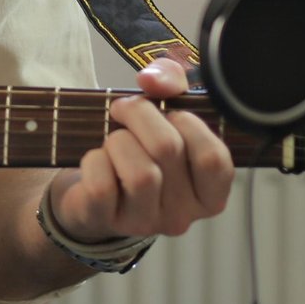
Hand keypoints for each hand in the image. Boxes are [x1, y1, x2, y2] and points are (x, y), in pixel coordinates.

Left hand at [48, 58, 231, 241]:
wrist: (90, 192)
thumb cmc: (137, 148)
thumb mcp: (163, 111)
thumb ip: (170, 82)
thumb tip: (152, 80)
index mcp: (208, 192)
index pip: (214, 158)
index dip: (188, 123)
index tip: (168, 112)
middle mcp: (182, 215)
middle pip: (167, 150)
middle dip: (139, 114)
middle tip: (123, 109)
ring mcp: (144, 223)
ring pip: (140, 173)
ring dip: (117, 141)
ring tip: (113, 142)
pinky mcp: (105, 221)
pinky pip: (102, 186)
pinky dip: (93, 161)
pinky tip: (96, 162)